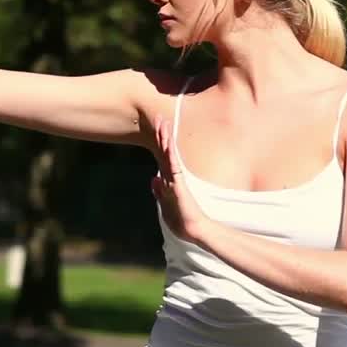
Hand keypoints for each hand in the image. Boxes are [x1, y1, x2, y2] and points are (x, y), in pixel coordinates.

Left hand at [151, 116, 211, 244]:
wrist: (193, 229)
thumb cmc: (181, 220)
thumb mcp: (165, 204)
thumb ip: (160, 191)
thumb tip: (153, 178)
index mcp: (169, 180)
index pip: (163, 157)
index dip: (159, 143)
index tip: (157, 129)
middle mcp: (173, 176)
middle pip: (165, 151)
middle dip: (162, 135)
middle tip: (158, 118)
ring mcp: (176, 178)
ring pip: (169, 154)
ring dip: (165, 138)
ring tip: (162, 122)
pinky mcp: (179, 183)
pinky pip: (173, 164)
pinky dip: (169, 152)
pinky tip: (167, 141)